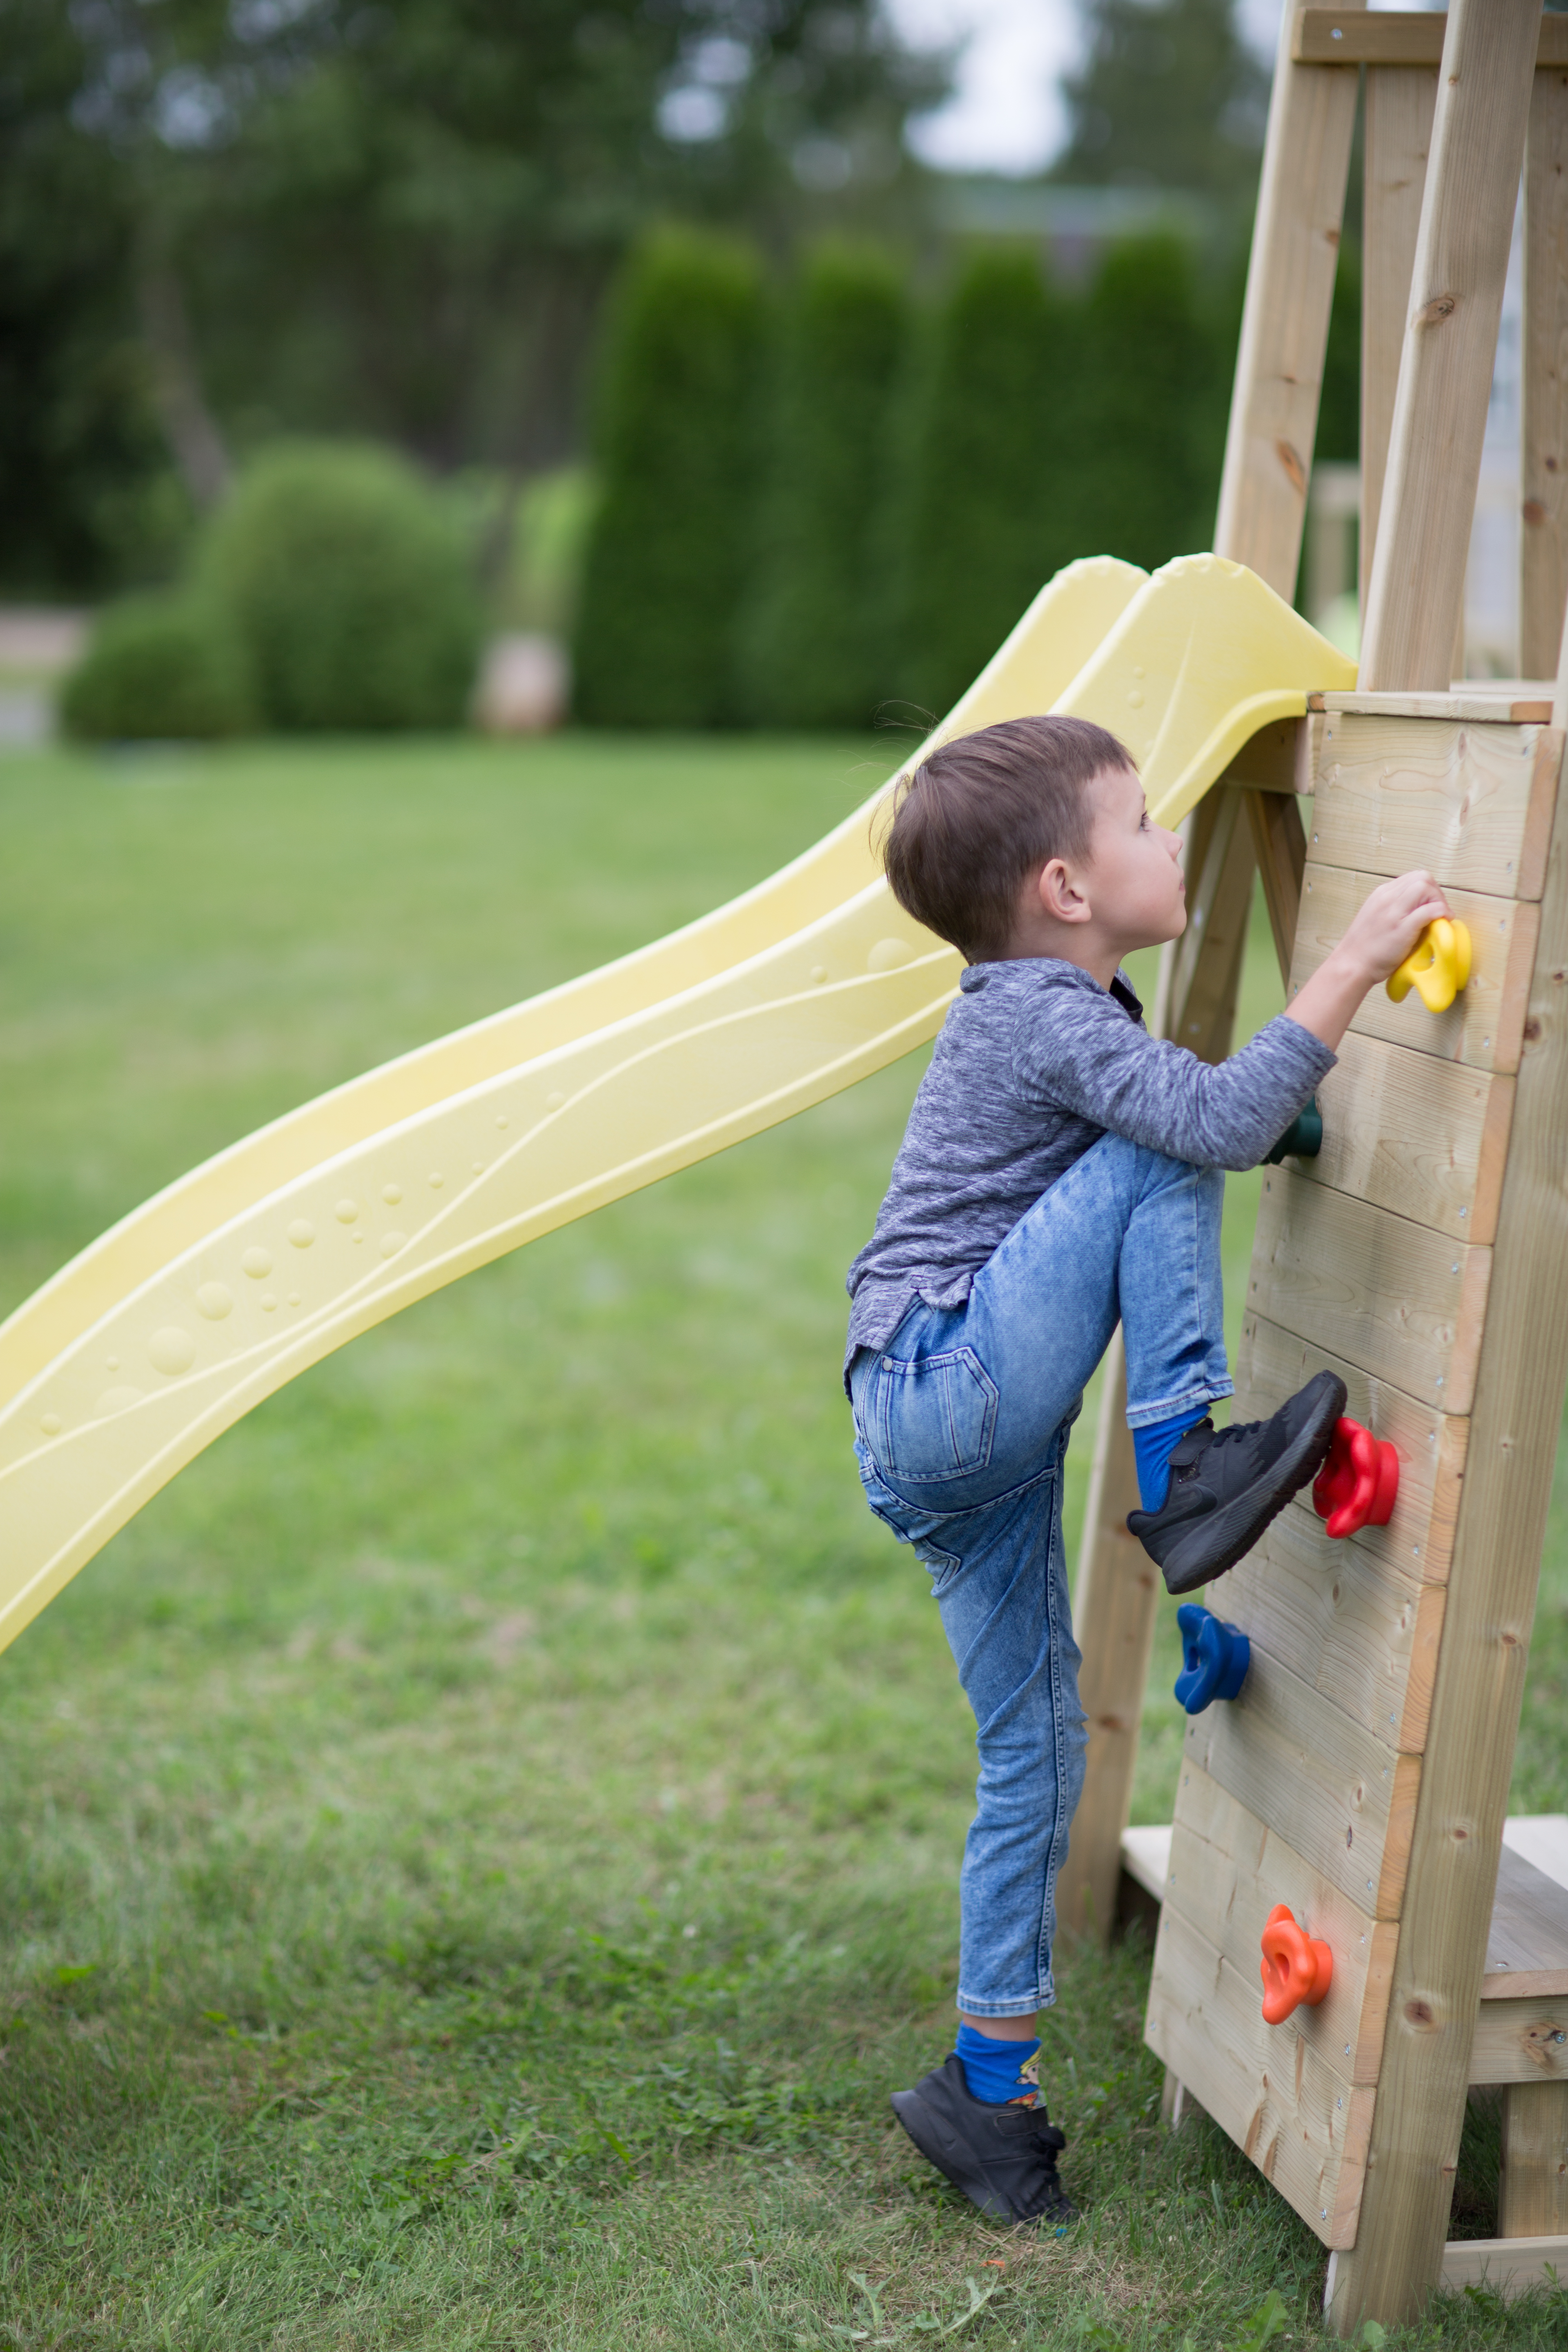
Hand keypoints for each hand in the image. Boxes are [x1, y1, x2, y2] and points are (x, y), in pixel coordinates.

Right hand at [1285, 869, 1451, 1052]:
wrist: (1347, 970)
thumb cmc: (1358, 958)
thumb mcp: (1372, 930)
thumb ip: (1388, 920)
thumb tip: (1405, 926)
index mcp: (1377, 897)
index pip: (1410, 878)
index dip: (1424, 891)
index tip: (1428, 909)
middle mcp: (1385, 897)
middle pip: (1423, 876)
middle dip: (1436, 892)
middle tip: (1438, 915)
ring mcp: (1393, 910)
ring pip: (1429, 887)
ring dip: (1440, 903)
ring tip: (1439, 924)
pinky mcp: (1402, 925)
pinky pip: (1431, 910)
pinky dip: (1440, 916)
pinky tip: (1438, 931)